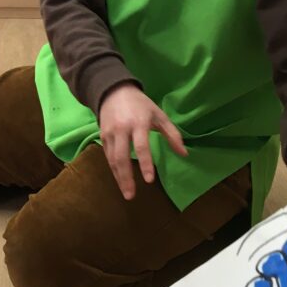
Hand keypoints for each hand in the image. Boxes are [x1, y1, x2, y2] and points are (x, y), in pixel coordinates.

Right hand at [98, 84, 186, 199]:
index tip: (150, 180)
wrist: (113, 91)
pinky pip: (107, 155)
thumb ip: (172, 134)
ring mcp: (109, 133)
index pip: (141, 146)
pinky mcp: (102, 136)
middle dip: (126, 178)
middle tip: (131, 195)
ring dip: (118, 177)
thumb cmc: (141, 105)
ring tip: (126, 192)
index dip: (145, 164)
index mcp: (138, 123)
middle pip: (122, 157)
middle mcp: (121, 129)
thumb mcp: (159, 115)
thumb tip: (184, 154)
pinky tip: (120, 179)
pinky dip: (113, 169)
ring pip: (112, 159)